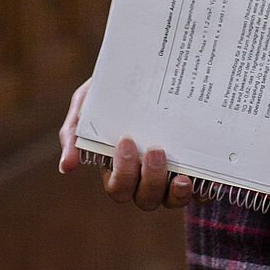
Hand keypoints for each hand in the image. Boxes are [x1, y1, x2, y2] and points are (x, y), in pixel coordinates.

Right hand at [58, 82, 192, 211]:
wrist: (148, 69)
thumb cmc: (112, 92)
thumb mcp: (88, 104)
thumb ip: (75, 133)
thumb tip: (67, 167)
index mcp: (117, 167)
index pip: (118, 187)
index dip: (122, 173)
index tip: (127, 141)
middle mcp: (144, 178)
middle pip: (144, 199)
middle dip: (149, 180)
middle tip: (155, 151)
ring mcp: (171, 176)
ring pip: (171, 201)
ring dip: (175, 194)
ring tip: (182, 175)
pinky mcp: (196, 172)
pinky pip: (201, 194)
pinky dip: (203, 192)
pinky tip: (203, 177)